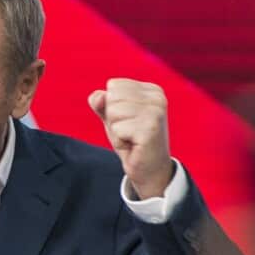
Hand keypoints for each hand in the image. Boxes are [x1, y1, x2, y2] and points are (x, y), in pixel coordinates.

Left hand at [88, 78, 173, 197]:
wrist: (149, 170)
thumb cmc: (131, 140)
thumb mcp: (112, 117)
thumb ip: (101, 103)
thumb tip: (98, 96)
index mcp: (151, 90)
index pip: (114, 85)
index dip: (112, 107)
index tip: (128, 121)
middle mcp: (157, 97)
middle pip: (112, 97)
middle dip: (113, 119)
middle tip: (128, 132)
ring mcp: (156, 112)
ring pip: (113, 112)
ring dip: (116, 130)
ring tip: (131, 138)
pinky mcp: (151, 129)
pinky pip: (117, 128)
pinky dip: (120, 140)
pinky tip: (133, 145)